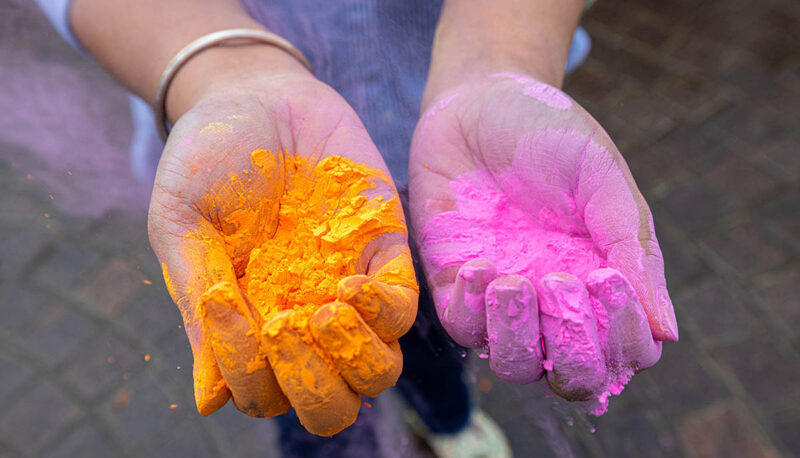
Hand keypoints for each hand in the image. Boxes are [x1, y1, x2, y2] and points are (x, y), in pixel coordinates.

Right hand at [148, 62, 416, 434]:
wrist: (254, 96)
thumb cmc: (207, 161)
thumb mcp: (183, 227)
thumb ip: (197, 305)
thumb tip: (207, 403)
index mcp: (253, 327)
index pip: (266, 396)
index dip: (252, 378)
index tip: (229, 309)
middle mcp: (305, 322)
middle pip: (333, 403)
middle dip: (315, 390)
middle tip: (287, 331)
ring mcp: (349, 292)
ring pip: (378, 371)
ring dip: (354, 359)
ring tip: (321, 312)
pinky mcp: (385, 253)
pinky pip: (403, 308)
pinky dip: (382, 311)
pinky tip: (349, 284)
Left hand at [409, 73, 676, 411]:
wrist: (478, 101)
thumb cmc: (548, 133)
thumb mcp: (601, 179)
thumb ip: (631, 247)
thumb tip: (666, 332)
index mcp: (604, 281)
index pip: (627, 353)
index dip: (623, 340)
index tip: (604, 277)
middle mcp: (556, 302)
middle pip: (573, 378)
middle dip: (572, 350)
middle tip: (560, 281)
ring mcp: (504, 298)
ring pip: (515, 367)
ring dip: (518, 335)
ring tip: (513, 278)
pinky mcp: (455, 284)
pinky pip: (463, 330)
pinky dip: (472, 313)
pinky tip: (478, 263)